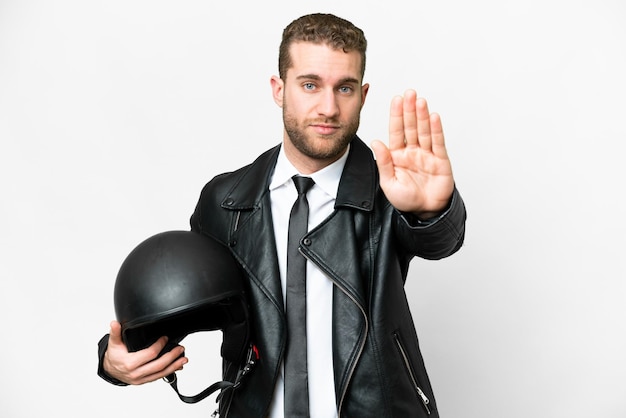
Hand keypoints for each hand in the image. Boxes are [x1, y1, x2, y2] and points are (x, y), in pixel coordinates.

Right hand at [103, 320, 187, 384]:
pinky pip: (158, 377)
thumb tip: (114, 323)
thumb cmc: (114, 356)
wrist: (110, 370)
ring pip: (160, 374)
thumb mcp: (113, 343)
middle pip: (158, 365)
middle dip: (171, 357)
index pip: (149, 354)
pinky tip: (177, 367)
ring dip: (174, 366)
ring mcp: (141, 379)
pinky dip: (169, 372)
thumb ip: (115, 333)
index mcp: (130, 363)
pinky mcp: (144, 381)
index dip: (159, 345)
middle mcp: (136, 373)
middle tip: (180, 348)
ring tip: (183, 359)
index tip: (165, 338)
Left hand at [371, 89, 454, 217]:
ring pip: (424, 131)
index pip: (396, 131)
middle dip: (409, 110)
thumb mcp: (389, 182)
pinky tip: (433, 117)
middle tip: (409, 93)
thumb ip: (383, 162)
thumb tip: (376, 141)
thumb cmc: (406, 199)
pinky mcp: (440, 160)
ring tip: (420, 101)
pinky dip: (436, 130)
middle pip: (411, 127)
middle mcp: (412, 151)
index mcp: (398, 155)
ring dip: (422, 116)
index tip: (396, 100)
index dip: (396, 115)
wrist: (425, 212)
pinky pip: (438, 143)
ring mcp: (427, 154)